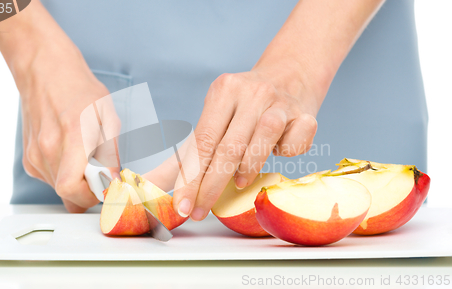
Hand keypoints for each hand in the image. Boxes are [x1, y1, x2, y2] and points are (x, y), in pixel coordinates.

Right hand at [17, 41, 113, 212]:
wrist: (45, 71)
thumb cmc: (80, 90)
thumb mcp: (108, 118)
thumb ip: (110, 153)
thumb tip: (113, 180)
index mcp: (72, 138)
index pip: (71, 189)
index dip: (91, 196)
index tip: (105, 186)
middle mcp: (48, 150)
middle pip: (68, 194)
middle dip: (88, 191)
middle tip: (100, 173)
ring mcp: (35, 155)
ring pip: (59, 189)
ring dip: (77, 182)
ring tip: (85, 157)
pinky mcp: (29, 158)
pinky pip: (51, 179)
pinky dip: (65, 174)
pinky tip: (71, 153)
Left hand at [173, 69, 319, 220]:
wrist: (291, 74)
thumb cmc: (246, 106)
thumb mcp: (217, 116)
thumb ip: (191, 153)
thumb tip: (158, 186)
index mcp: (223, 91)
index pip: (202, 142)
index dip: (191, 178)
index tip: (182, 206)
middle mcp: (251, 92)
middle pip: (228, 147)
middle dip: (210, 186)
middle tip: (200, 211)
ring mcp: (281, 103)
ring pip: (263, 140)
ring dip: (248, 169)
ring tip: (238, 183)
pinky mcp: (307, 115)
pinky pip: (296, 144)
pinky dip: (286, 155)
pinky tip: (278, 153)